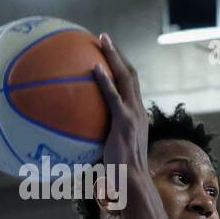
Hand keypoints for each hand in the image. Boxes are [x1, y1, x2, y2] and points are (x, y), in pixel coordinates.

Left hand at [92, 33, 146, 176]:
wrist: (132, 180)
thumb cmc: (120, 171)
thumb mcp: (112, 148)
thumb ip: (102, 135)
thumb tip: (81, 132)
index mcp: (137, 115)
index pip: (131, 85)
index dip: (121, 67)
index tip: (108, 53)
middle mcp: (139, 110)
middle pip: (131, 75)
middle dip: (118, 54)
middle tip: (104, 37)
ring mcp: (133, 115)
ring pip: (127, 78)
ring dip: (114, 57)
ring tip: (102, 40)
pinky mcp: (124, 122)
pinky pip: (114, 96)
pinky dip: (105, 81)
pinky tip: (94, 68)